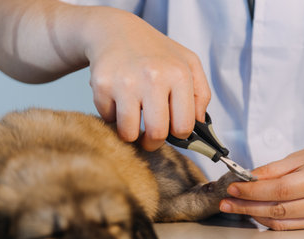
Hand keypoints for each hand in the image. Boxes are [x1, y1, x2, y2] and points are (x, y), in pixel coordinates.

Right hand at [85, 8, 209, 149]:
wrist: (115, 31)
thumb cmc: (155, 52)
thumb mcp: (188, 63)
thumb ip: (201, 94)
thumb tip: (198, 125)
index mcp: (178, 74)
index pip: (183, 126)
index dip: (177, 135)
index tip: (170, 132)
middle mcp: (153, 77)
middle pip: (156, 134)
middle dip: (153, 143)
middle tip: (149, 138)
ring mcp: (125, 82)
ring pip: (128, 133)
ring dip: (130, 132)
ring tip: (132, 118)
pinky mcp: (101, 86)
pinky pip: (107, 119)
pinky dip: (112, 115)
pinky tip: (117, 99)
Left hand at [219, 141, 303, 229]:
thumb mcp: (301, 156)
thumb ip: (273, 169)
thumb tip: (247, 177)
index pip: (280, 189)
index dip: (253, 191)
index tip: (233, 188)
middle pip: (278, 209)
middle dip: (247, 206)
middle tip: (226, 203)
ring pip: (282, 222)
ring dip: (254, 216)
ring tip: (235, 208)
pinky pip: (289, 227)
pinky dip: (268, 221)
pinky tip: (254, 213)